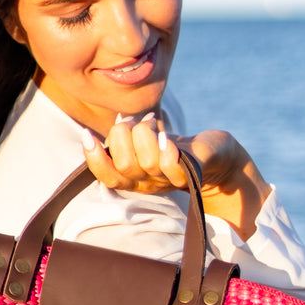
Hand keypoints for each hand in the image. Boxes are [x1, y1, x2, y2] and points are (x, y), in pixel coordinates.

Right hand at [81, 114, 271, 239]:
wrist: (217, 155)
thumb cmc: (177, 146)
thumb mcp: (146, 142)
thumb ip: (128, 138)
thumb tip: (112, 125)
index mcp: (134, 178)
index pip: (106, 175)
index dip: (94, 157)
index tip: (87, 134)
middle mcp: (148, 183)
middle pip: (124, 164)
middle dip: (123, 134)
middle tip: (134, 120)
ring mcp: (170, 181)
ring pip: (146, 160)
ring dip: (146, 132)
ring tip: (155, 124)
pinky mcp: (191, 174)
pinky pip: (173, 168)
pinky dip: (167, 150)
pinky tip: (167, 138)